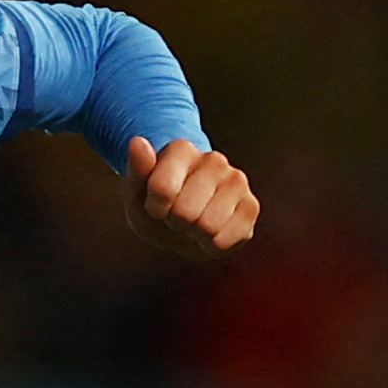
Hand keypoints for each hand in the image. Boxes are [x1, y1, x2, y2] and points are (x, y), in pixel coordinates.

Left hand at [125, 134, 258, 253]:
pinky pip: (224, 240)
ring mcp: (236, 181)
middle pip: (184, 212)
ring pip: (207, 226)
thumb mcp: (136, 195)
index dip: (154, 208)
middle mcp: (214, 160)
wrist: (183, 224)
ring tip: (193, 222)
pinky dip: (210, 245)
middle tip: (176, 216)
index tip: (156, 205)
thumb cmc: (158, 208)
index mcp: (182, 150)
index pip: (162, 189)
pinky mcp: (251, 206)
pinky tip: (209, 232)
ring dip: (194, 234)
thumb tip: (137, 142)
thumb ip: (136, 170)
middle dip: (175, 222)